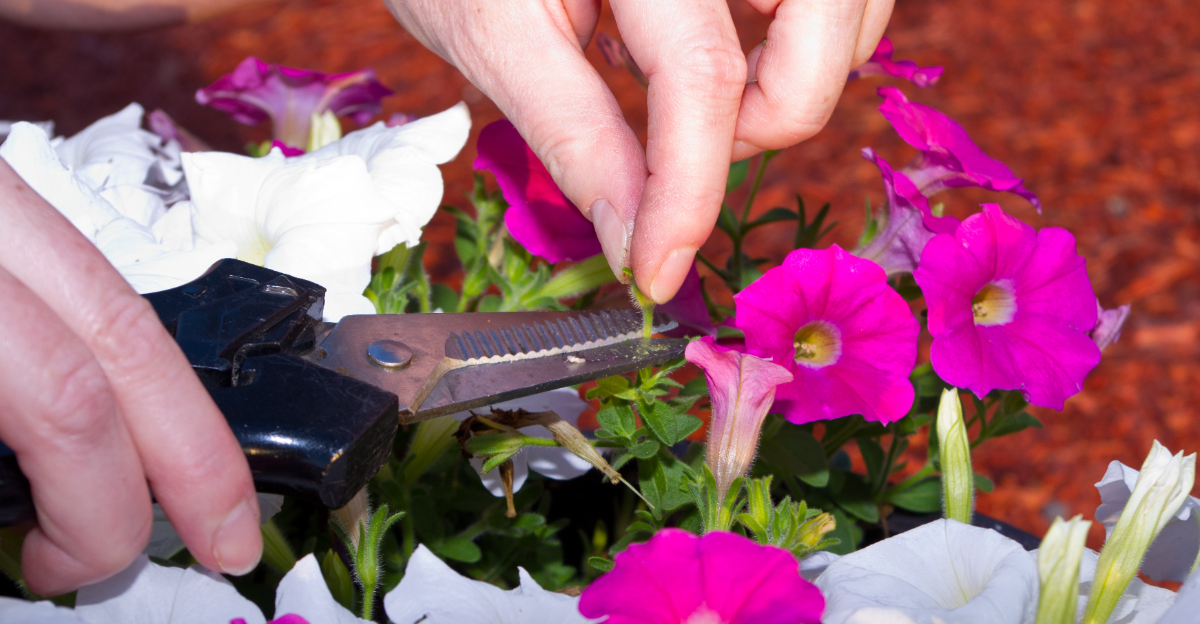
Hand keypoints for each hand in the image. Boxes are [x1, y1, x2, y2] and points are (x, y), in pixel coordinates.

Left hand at [0, 160, 261, 594]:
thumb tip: (20, 522)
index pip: (70, 400)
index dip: (102, 510)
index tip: (70, 567)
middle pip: (137, 339)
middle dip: (198, 458)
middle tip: (224, 538)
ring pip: (123, 302)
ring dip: (165, 407)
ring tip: (174, 485)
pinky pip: (79, 282)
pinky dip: (112, 359)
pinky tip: (109, 414)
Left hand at [385, 0, 892, 302]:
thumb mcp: (495, 38)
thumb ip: (574, 134)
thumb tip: (639, 242)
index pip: (700, 72)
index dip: (689, 191)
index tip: (658, 271)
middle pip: (827, 20)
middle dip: (780, 113)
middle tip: (697, 149)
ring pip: (849, 6)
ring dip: (795, 74)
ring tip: (690, 93)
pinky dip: (794, 39)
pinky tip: (703, 50)